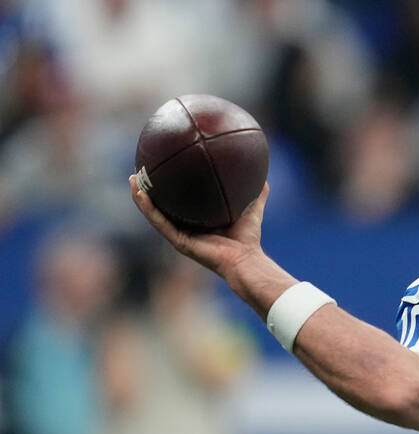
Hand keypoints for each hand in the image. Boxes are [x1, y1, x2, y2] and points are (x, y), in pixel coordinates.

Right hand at [129, 175, 268, 278]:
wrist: (246, 260)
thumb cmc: (249, 239)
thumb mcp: (252, 208)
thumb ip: (256, 193)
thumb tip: (264, 174)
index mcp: (198, 221)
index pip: (180, 202)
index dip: (170, 187)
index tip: (162, 168)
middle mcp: (185, 228)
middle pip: (161, 206)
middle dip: (149, 190)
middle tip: (140, 171)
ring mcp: (179, 235)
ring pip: (154, 213)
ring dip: (140, 196)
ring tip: (133, 178)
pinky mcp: (178, 241)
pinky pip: (158, 221)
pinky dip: (147, 207)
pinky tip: (140, 192)